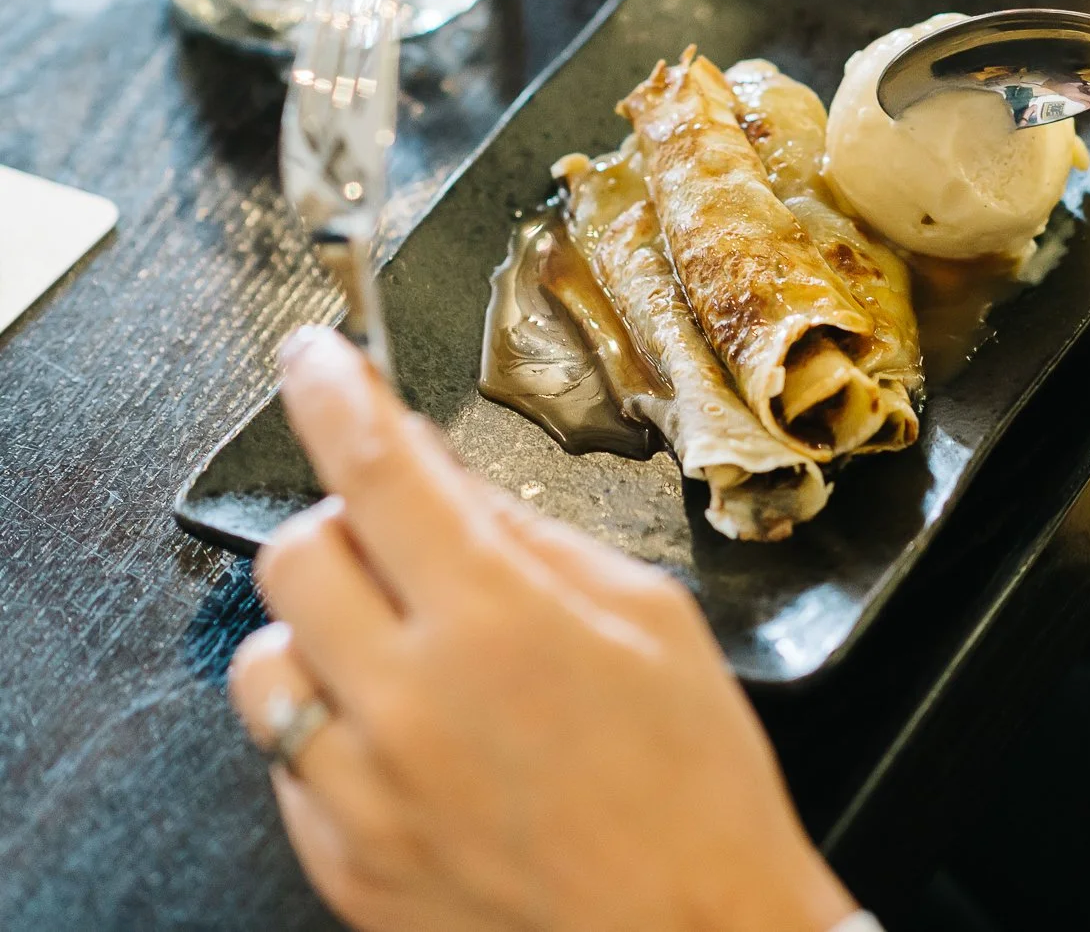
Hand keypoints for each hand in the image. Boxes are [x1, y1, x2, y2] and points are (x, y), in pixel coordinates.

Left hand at [227, 326, 855, 931]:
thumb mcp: (654, 621)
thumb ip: (540, 542)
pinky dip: (337, 729)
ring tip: (408, 659)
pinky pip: (287, 760)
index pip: (374, 465)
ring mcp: (363, 790)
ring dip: (327, 632)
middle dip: (347, 525)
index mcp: (496, 621)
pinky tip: (417, 744)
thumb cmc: (696, 786)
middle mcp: (407, 701)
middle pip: (295, 552)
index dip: (332, 389)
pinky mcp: (342, 860)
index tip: (314, 357)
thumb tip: (454, 486)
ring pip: (265, 659)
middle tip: (411, 546)